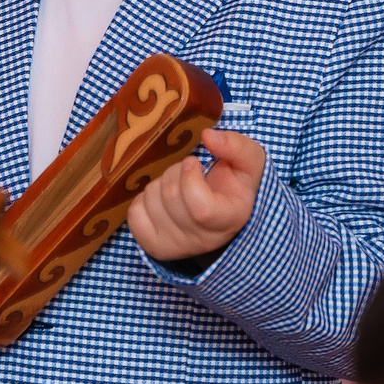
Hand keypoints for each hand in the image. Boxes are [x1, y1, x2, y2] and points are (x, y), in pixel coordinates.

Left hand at [128, 128, 263, 262]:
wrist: (224, 210)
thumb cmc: (236, 182)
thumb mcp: (248, 160)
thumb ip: (235, 145)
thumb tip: (207, 135)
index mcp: (230, 219)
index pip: (200, 208)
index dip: (189, 178)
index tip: (193, 162)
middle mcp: (204, 240)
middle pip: (171, 198)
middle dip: (174, 172)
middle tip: (187, 171)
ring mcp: (178, 247)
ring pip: (151, 202)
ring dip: (160, 183)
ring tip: (177, 186)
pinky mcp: (155, 247)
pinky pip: (134, 215)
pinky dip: (143, 199)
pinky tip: (161, 200)